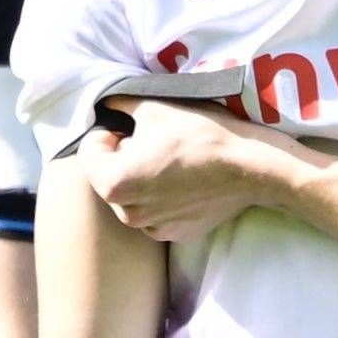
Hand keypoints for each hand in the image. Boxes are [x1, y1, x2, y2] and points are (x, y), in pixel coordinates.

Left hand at [76, 104, 307, 248]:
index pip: (88, 153)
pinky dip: (161, 198)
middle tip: (153, 142)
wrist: (249, 166)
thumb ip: (120, 106)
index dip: (106, 134)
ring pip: (132, 197)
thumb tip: (105, 103)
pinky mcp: (173, 234)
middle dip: (122, 159)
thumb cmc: (201, 134)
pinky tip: (184, 182)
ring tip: (170, 162)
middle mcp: (127, 213)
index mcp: (114, 183)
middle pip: (109, 178)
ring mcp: (151, 227)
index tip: (127, 127)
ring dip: (141, 179)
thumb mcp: (154, 108)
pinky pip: (154, 213)